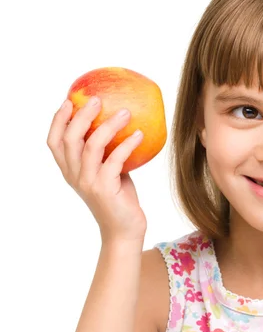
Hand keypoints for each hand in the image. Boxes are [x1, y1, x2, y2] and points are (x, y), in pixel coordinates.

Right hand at [47, 97, 146, 243]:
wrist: (124, 231)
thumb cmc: (119, 200)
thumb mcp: (108, 173)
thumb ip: (106, 154)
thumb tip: (120, 126)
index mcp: (70, 171)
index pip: (54, 142)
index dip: (58, 120)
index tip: (69, 101)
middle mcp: (75, 176)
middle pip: (70, 138)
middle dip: (82, 115)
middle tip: (99, 99)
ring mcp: (88, 182)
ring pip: (92, 145)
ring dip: (109, 125)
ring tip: (126, 112)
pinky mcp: (105, 189)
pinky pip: (115, 159)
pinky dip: (127, 144)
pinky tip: (139, 134)